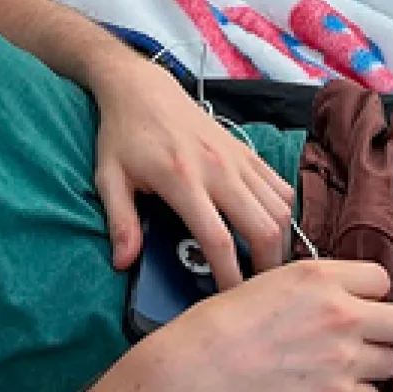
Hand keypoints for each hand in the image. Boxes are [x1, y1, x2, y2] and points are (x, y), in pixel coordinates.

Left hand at [87, 55, 292, 286]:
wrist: (140, 88)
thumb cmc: (122, 135)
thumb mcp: (109, 177)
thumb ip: (119, 221)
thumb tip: (122, 262)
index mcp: (181, 178)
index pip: (218, 240)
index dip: (229, 278)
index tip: (229, 302)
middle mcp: (216, 167)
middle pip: (263, 229)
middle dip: (267, 268)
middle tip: (257, 293)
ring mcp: (236, 157)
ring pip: (280, 210)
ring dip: (279, 244)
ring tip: (265, 267)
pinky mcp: (245, 151)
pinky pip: (281, 187)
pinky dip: (284, 214)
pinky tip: (269, 230)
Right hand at [140, 259, 392, 391]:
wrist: (198, 372)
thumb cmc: (219, 326)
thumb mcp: (266, 283)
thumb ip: (311, 287)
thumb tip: (335, 297)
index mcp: (318, 277)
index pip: (381, 279)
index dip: (368, 293)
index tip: (356, 303)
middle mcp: (340, 313)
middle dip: (386, 331)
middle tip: (360, 338)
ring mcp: (344, 358)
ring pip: (390, 362)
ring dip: (367, 365)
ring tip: (333, 365)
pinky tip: (323, 388)